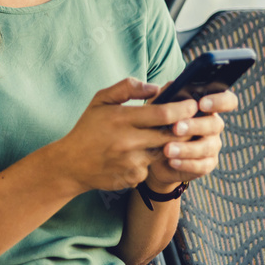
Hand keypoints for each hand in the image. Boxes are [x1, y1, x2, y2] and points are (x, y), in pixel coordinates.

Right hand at [55, 78, 199, 193]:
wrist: (71, 164)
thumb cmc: (87, 128)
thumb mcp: (100, 100)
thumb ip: (127, 88)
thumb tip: (155, 88)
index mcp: (120, 119)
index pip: (162, 114)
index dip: (183, 109)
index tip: (193, 104)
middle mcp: (127, 141)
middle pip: (170, 135)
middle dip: (184, 128)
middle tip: (190, 121)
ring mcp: (132, 162)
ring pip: (164, 151)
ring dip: (168, 144)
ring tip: (162, 135)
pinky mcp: (134, 177)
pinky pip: (151, 166)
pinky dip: (150, 160)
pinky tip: (138, 155)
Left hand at [145, 89, 233, 188]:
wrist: (152, 154)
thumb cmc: (159, 123)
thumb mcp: (160, 107)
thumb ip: (167, 96)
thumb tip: (172, 86)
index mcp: (206, 108)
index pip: (227, 100)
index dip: (220, 101)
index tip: (202, 103)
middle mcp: (213, 125)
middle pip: (214, 124)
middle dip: (195, 126)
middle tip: (176, 128)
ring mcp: (212, 146)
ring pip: (206, 147)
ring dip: (186, 148)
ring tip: (167, 149)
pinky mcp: (206, 164)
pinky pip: (202, 165)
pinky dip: (186, 163)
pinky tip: (171, 161)